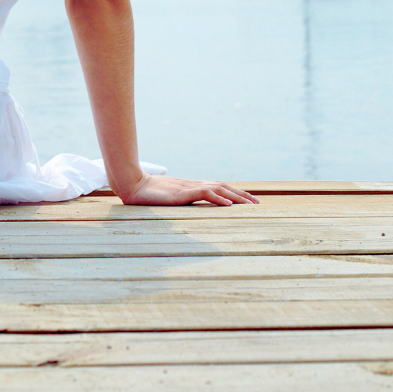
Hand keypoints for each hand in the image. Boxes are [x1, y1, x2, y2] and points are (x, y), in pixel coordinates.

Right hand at [116, 173, 257, 206]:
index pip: (219, 188)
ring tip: (249, 204)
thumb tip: (188, 206)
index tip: (249, 201)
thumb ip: (180, 200)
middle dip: (242, 195)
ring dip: (236, 197)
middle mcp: (194, 185)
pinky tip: (228, 205)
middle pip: (224, 187)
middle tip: (258, 203)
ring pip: (218, 189)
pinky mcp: (183, 192)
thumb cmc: (149, 194)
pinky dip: (218, 198)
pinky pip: (204, 193)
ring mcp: (189, 188)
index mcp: (193, 187)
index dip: (235, 193)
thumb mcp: (169, 199)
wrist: (134, 186)